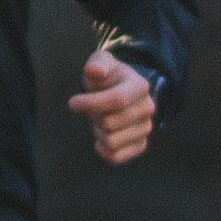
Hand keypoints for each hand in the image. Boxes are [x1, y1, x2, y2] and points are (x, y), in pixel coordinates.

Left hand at [69, 43, 157, 165]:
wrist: (119, 90)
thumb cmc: (107, 77)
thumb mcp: (101, 63)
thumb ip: (98, 64)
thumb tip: (94, 70)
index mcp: (140, 86)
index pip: (118, 100)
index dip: (92, 103)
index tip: (72, 102)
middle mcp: (148, 108)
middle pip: (110, 123)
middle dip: (94, 116)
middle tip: (93, 109)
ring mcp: (146, 128)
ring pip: (112, 141)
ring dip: (98, 132)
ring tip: (100, 120)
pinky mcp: (140, 144)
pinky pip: (117, 157)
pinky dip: (103, 150)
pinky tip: (100, 139)